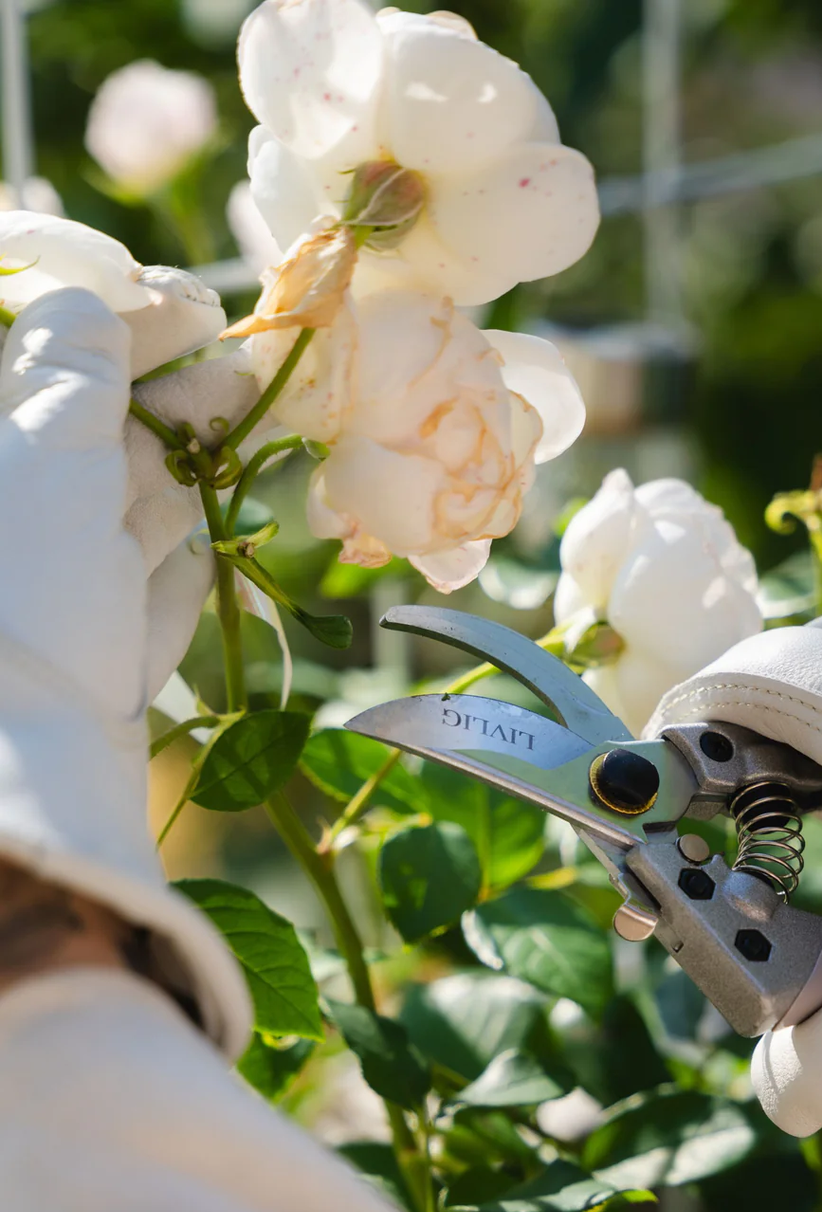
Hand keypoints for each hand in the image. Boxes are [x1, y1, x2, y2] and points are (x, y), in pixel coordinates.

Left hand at [0, 284, 249, 1053]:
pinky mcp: (95, 631)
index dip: (95, 317)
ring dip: (183, 449)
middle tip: (224, 344)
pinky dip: (169, 546)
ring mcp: (50, 576)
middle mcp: (16, 508)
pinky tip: (207, 520)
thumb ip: (81, 356)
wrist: (31, 746)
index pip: (26, 353)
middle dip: (156, 381)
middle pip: (80, 425)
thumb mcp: (51, 437)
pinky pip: (139, 571)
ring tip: (240, 403)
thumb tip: (95, 300)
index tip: (163, 296)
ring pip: (121, 496)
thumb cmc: (24, 569)